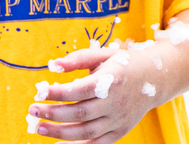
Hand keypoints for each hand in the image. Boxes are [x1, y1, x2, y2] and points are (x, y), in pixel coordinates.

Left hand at [30, 44, 164, 143]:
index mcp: (112, 79)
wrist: (156, 78)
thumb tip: (52, 66)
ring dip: (59, 133)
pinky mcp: (120, 131)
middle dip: (52, 114)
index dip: (56, 93)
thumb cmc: (124, 64)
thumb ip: (78, 59)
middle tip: (32, 111)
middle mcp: (115, 102)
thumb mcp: (103, 55)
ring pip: (85, 132)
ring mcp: (118, 119)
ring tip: (39, 128)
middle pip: (79, 113)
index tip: (39, 92)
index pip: (78, 90)